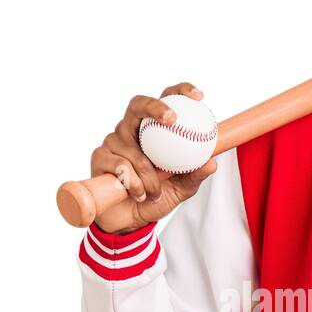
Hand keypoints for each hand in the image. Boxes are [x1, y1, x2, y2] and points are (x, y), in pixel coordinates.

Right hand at [89, 82, 218, 233]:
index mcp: (153, 130)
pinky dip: (134, 183)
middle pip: (138, 104)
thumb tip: (212, 163)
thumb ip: (194, 176)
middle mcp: (131, 130)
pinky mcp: (99, 156)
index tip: (199, 97)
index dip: (180, 91)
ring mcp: (113, 141)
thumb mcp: (181, 189)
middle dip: (155, 107)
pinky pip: (120, 165)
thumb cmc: (155, 197)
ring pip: (132, 148)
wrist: (128, 220)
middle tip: (172, 120)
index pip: (165, 100)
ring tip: (155, 192)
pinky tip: (138, 194)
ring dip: (148, 174)